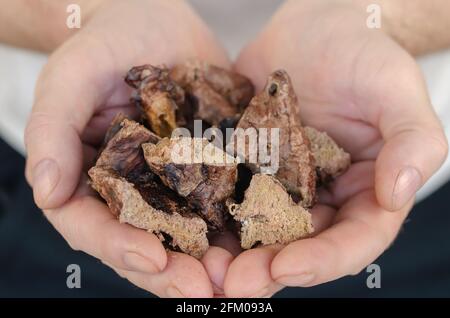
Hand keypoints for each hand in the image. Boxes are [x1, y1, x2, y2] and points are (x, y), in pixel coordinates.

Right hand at [25, 0, 233, 297]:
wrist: (155, 21)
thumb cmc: (106, 44)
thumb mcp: (72, 76)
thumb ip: (52, 129)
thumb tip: (44, 189)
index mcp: (92, 179)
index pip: (95, 226)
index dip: (118, 246)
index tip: (151, 257)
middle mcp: (134, 192)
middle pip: (147, 243)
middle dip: (174, 272)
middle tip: (205, 291)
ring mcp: (175, 185)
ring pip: (190, 236)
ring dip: (214, 263)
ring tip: (240, 280)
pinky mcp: (210, 171)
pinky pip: (226, 204)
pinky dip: (242, 227)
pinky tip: (264, 240)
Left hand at [226, 0, 447, 296]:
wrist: (313, 28)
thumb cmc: (361, 53)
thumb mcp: (394, 89)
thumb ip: (412, 140)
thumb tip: (399, 193)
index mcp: (364, 192)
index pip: (353, 241)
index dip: (323, 260)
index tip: (286, 268)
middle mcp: (321, 198)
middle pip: (299, 247)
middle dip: (266, 270)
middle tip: (231, 285)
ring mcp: (279, 186)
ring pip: (257, 232)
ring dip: (231, 256)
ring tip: (201, 271)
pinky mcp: (246, 168)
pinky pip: (227, 197)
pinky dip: (208, 218)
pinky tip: (183, 228)